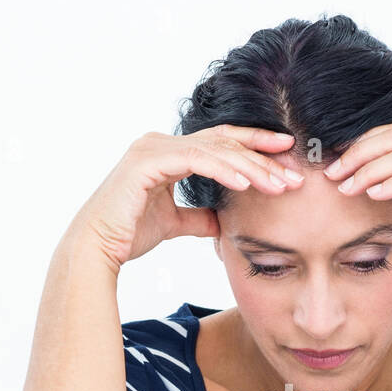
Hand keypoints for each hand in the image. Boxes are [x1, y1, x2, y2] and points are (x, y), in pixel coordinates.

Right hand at [68, 126, 302, 274]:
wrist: (97, 248)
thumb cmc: (128, 234)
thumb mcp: (173, 224)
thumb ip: (198, 219)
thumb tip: (221, 223)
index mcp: (167, 152)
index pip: (220, 142)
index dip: (254, 145)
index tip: (286, 154)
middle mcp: (160, 143)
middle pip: (223, 143)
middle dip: (262, 157)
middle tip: (294, 173)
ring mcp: (153, 148)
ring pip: (215, 151)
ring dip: (251, 167)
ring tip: (278, 184)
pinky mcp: (147, 162)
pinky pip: (195, 160)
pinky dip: (224, 171)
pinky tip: (248, 184)